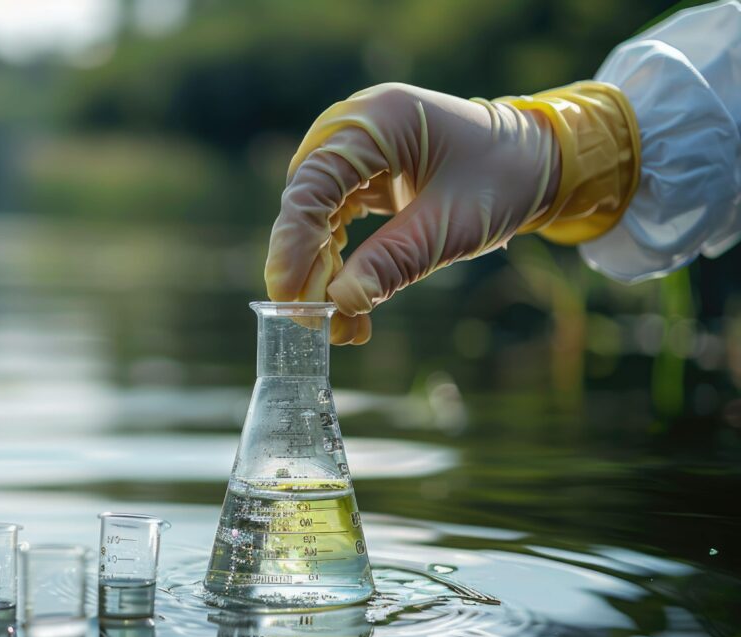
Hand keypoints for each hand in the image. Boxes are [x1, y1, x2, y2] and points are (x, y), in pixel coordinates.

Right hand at [265, 83, 560, 344]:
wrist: (537, 160)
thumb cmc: (504, 179)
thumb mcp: (453, 225)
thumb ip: (395, 261)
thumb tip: (340, 302)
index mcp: (379, 120)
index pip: (315, 181)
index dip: (294, 241)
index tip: (289, 293)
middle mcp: (356, 127)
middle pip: (306, 200)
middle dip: (305, 264)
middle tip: (313, 321)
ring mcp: (355, 149)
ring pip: (314, 217)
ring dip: (320, 272)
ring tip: (337, 326)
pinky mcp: (360, 175)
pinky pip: (333, 221)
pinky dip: (338, 264)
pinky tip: (349, 305)